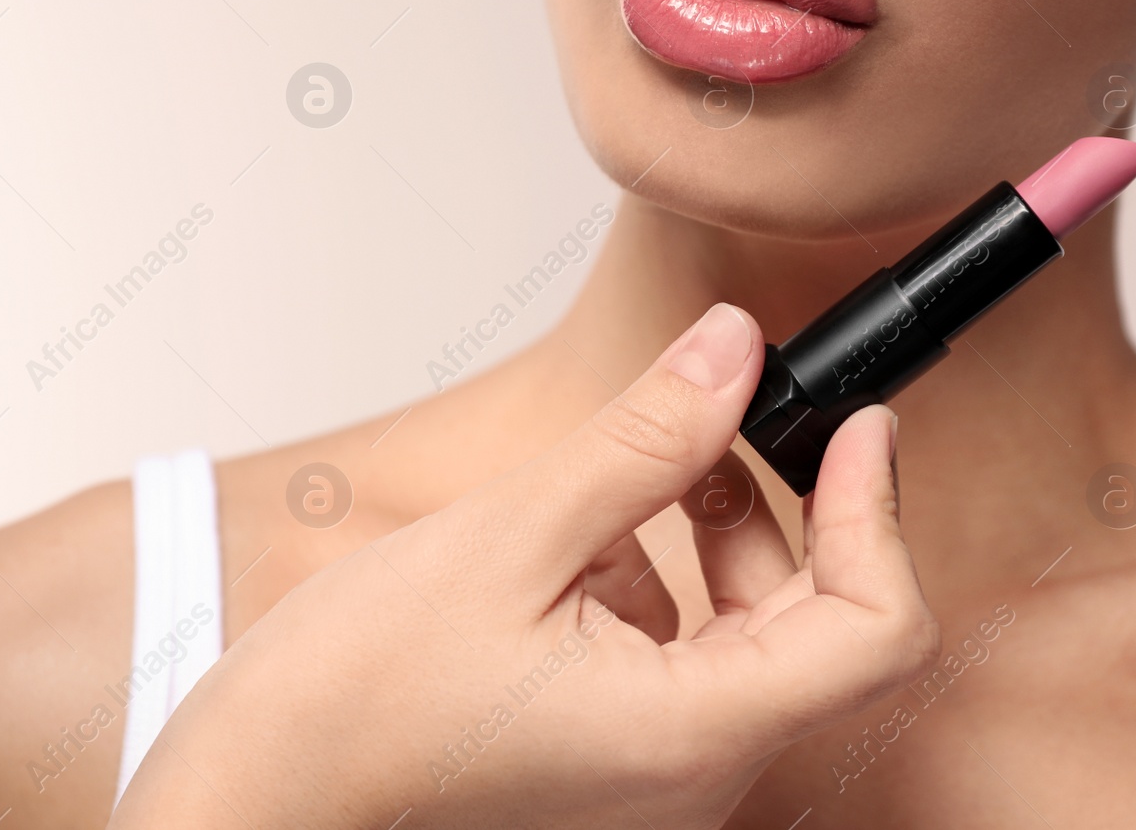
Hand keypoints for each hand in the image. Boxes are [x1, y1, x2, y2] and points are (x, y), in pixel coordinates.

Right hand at [109, 303, 939, 829]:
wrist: (256, 796)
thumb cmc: (350, 702)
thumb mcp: (508, 537)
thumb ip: (642, 441)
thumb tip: (731, 350)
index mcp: (689, 737)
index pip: (875, 631)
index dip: (879, 514)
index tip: (858, 424)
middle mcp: (691, 775)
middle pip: (816, 628)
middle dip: (784, 508)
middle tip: (733, 412)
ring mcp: (653, 775)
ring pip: (747, 638)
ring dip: (712, 535)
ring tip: (637, 467)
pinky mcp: (612, 757)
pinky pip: (682, 658)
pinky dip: (655, 577)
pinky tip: (582, 535)